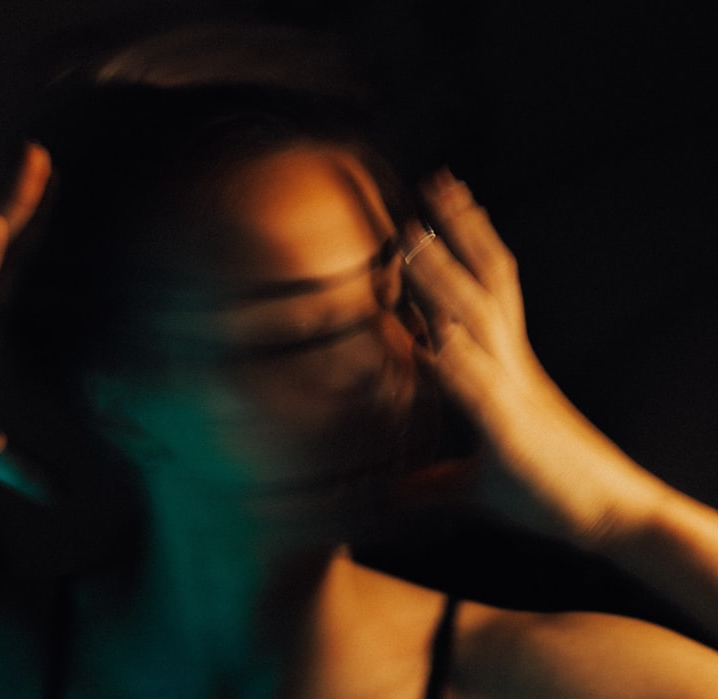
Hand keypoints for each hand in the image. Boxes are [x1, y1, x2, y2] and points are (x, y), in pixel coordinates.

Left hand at [401, 169, 661, 547]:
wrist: (614, 518)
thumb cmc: (549, 491)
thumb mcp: (481, 482)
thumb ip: (439, 480)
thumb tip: (401, 491)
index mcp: (507, 368)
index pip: (485, 291)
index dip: (464, 247)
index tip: (438, 208)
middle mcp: (512, 367)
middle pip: (486, 283)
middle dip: (458, 232)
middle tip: (435, 181)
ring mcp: (513, 393)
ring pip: (478, 321)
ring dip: (444, 280)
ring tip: (414, 238)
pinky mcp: (511, 433)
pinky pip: (482, 389)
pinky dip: (458, 362)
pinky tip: (436, 335)